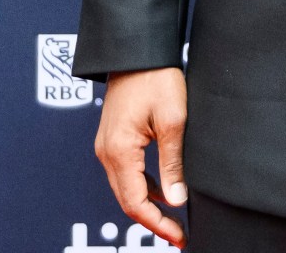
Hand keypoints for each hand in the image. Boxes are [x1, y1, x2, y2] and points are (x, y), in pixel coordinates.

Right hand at [94, 67, 189, 246]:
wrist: (137, 51)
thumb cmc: (155, 78)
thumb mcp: (173, 120)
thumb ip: (173, 162)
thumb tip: (176, 199)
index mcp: (119, 151)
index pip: (135, 202)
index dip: (157, 224)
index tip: (178, 236)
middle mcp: (106, 152)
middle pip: (127, 200)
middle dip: (153, 220)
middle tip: (179, 234)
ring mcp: (107, 146)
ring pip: (126, 188)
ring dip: (148, 205)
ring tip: (174, 219)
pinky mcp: (113, 139)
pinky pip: (126, 172)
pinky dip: (143, 186)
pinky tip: (163, 191)